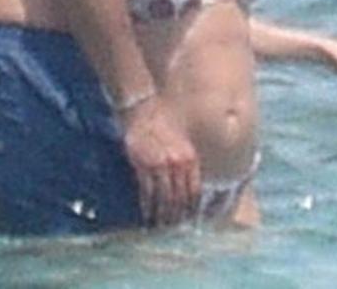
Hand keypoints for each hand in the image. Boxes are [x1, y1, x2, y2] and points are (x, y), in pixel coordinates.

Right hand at [119, 96, 200, 227]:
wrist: (142, 108)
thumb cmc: (161, 123)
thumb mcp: (180, 141)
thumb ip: (185, 161)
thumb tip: (187, 185)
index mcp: (189, 157)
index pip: (194, 191)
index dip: (191, 208)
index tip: (188, 220)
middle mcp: (177, 163)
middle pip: (180, 198)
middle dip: (176, 216)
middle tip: (172, 229)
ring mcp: (160, 164)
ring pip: (164, 198)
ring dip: (162, 215)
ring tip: (159, 226)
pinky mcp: (143, 164)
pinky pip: (147, 191)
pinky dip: (147, 205)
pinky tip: (147, 213)